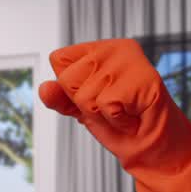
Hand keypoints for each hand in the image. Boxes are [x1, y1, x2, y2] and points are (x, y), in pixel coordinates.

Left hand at [38, 38, 190, 177]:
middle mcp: (115, 48)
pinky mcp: (145, 78)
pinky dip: (116, 119)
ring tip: (122, 111)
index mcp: (97, 48)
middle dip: (84, 104)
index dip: (68, 87)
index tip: (93, 94)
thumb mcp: (79, 108)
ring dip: (102, 114)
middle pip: (68, 79)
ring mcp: (131, 61)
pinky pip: (107, 105)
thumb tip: (43, 87)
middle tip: (110, 106)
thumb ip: (59, 97)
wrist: (147, 144)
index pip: (58, 59)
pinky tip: (132, 114)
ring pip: (86, 95)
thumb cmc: (116, 121)